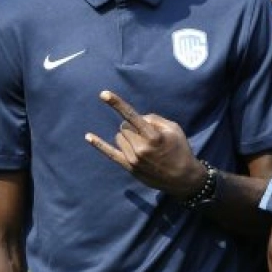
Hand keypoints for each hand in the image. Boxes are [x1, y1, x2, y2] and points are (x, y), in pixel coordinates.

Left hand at [84, 90, 205, 197]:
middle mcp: (140, 148)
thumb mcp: (174, 129)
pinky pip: (110, 153)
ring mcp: (133, 159)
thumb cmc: (180, 150)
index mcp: (153, 136)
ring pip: (119, 137)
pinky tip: (88, 136)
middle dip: (133, 127)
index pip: (131, 116)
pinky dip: (99, 144)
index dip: (117, 103)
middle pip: (124, 126)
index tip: (103, 94)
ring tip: (143, 146)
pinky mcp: (129, 167)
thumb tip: (138, 118)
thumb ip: (154, 119)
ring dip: (127, 137)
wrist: (182, 178)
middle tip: (147, 135)